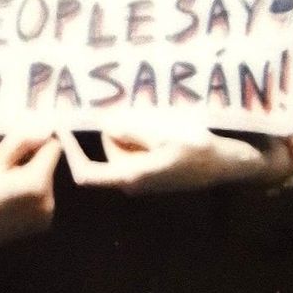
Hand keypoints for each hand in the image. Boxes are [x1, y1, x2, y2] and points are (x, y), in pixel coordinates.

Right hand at [0, 131, 60, 252]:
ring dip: (30, 173)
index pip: (53, 148)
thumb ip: (21, 142)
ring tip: (4, 179)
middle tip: (6, 159)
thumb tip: (41, 128)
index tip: (20, 140)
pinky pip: (42, 196)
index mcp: (37, 183)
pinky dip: (30, 191)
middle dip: (32, 158)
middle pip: (49, 164)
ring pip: (45, 179)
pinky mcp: (42, 224)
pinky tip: (9, 195)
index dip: (38, 140)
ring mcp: (46, 215)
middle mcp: (48, 201)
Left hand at [59, 124, 282, 195]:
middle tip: (140, 111)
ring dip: (133, 128)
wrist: (231, 165)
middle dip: (116, 127)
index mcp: (132, 177)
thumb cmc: (201, 151)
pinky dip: (144, 134)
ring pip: (122, 144)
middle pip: (107, 148)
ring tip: (161, 119)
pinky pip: (137, 147)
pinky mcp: (154, 170)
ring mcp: (144, 177)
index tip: (61, 128)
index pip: (87, 174)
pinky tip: (166, 126)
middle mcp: (133, 181)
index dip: (69, 154)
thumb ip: (134, 131)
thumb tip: (106, 125)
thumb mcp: (167, 134)